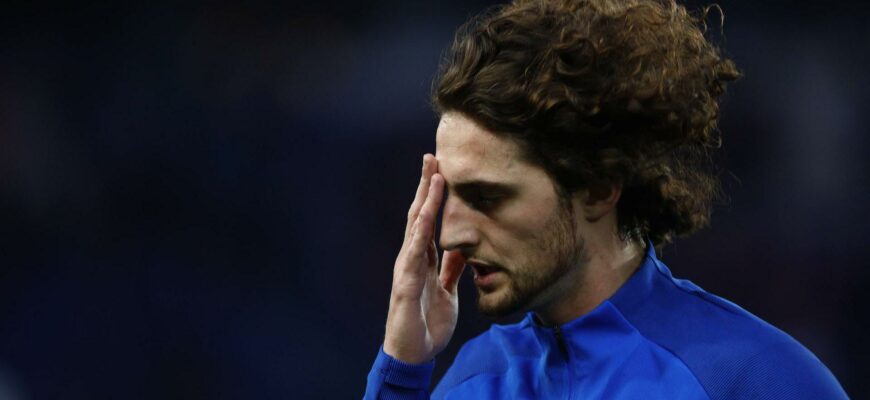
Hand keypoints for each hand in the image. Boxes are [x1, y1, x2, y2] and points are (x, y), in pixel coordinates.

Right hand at [383, 154, 465, 363]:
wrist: (413, 353)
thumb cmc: (426, 323)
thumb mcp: (447, 291)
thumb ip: (451, 269)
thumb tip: (462, 248)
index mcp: (422, 260)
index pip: (427, 220)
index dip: (434, 196)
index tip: (442, 169)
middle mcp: (412, 258)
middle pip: (418, 215)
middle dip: (426, 186)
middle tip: (432, 157)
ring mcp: (406, 269)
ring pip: (415, 228)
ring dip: (424, 201)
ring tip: (433, 176)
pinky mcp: (405, 284)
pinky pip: (414, 254)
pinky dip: (420, 233)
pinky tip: (426, 215)